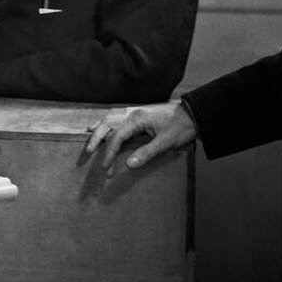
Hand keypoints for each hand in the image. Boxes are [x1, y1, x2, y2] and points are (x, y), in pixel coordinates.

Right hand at [83, 102, 197, 174]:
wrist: (193, 114)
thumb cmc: (181, 127)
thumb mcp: (166, 142)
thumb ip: (146, 153)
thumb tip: (128, 165)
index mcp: (137, 119)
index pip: (117, 137)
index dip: (109, 153)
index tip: (106, 168)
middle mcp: (132, 114)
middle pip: (107, 124)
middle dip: (96, 139)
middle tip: (88, 153)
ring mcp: (134, 113)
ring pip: (109, 119)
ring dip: (98, 130)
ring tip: (89, 141)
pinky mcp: (138, 116)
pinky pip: (116, 119)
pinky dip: (106, 126)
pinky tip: (102, 129)